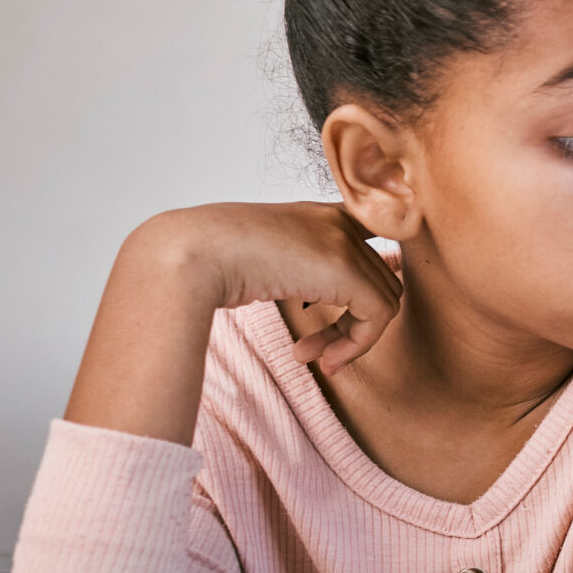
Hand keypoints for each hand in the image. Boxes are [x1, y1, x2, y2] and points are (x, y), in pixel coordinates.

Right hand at [67, 203, 404, 445]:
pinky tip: (321, 360)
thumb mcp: (266, 257)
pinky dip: (357, 345)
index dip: (371, 277)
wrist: (188, 253)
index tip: (344, 313)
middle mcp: (339, 221)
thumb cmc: (210, 259)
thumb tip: (326, 294)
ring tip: (318, 359)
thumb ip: (303, 268)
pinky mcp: (345, 269)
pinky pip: (378, 315)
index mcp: (320, 212)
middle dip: (355, 322)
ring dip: (353, 339)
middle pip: (379, 280)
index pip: (373, 242)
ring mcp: (344, 242)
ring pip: (384, 300)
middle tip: (317, 352)